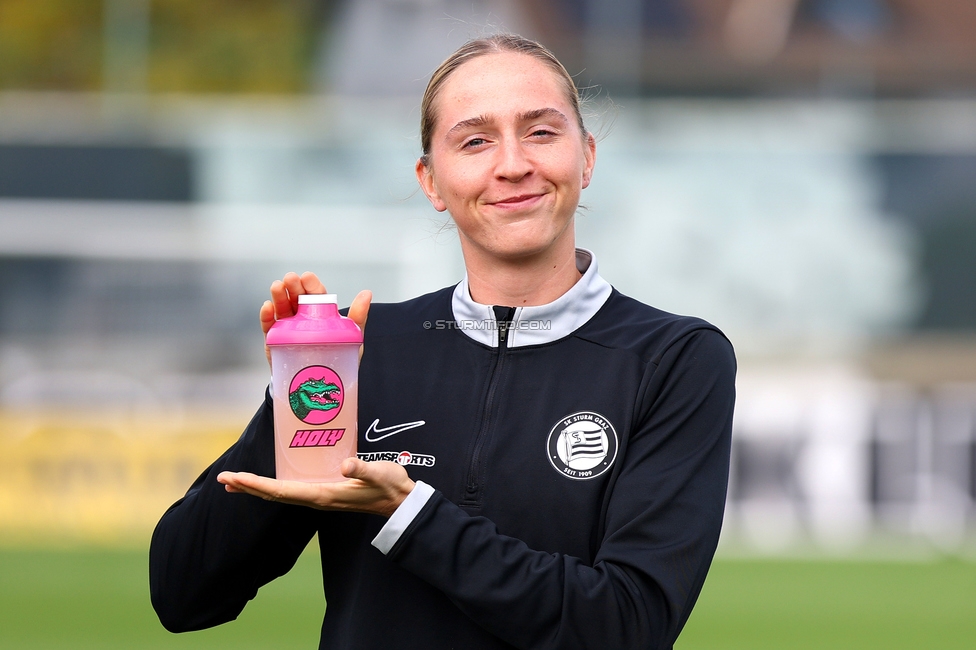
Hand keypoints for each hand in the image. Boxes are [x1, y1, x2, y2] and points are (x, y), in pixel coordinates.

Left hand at [217, 458, 414, 517]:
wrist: (400, 503)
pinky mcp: (323, 493)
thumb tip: (345, 464)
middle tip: (223, 478)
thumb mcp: (381, 474)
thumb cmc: (391, 486)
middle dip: (248, 487)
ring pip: (280, 494)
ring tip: (233, 483)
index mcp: (324, 494)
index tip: (235, 478)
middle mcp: (317, 499)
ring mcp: (319, 497)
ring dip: (255, 488)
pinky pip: (290, 492)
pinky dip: (271, 487)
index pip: (282, 491)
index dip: (257, 484)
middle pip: (274, 495)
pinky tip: (265, 483)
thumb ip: (364, 470)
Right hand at [259, 271, 371, 366]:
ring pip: (281, 309)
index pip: (315, 295)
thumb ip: (358, 317)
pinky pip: (269, 327)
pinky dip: (266, 316)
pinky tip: (268, 307)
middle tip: (291, 279)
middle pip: (296, 299)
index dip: (311, 285)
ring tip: (277, 287)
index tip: (307, 277)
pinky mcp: (275, 342)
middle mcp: (302, 318)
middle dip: (293, 287)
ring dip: (278, 296)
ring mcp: (287, 329)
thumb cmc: (337, 359)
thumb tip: (367, 293)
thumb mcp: (351, 338)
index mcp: (320, 314)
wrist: (320, 386)